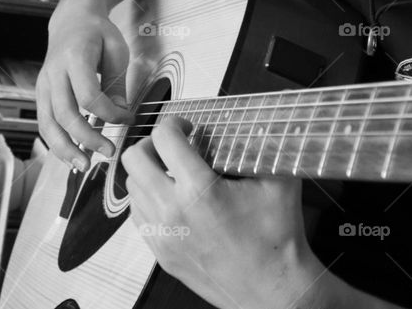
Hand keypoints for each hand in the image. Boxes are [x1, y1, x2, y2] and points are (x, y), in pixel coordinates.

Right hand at [37, 4, 132, 171]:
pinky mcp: (40, 95)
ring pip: (48, 124)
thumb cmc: (98, 34)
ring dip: (66, 149)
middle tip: (109, 153)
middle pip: (65, 114)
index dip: (109, 113)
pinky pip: (44, 124)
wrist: (71, 20)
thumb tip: (119, 114)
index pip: (88, 95)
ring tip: (85, 166)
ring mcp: (43, 85)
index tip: (128, 118)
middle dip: (87, 138)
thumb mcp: (117, 50)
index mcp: (74, 56)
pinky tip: (72, 157)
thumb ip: (117, 83)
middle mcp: (53, 72)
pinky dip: (56, 144)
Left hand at [121, 117, 331, 308]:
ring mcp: (163, 235)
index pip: (164, 138)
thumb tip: (265, 119)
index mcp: (199, 190)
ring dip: (148, 173)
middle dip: (152, 145)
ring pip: (132, 187)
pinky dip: (148, 200)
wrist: (274, 290)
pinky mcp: (161, 253)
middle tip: (172, 147)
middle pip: (133, 159)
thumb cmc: (278, 238)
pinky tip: (171, 199)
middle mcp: (172, 212)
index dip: (174, 123)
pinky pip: (138, 215)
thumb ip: (267, 146)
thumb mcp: (280, 182)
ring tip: (172, 173)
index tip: (187, 128)